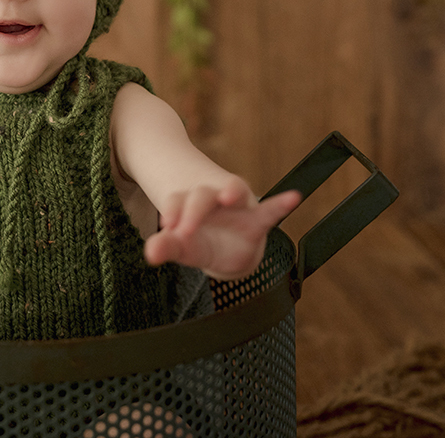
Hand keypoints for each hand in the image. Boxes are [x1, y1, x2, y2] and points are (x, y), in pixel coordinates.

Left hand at [144, 186, 301, 279]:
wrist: (225, 251)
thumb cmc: (198, 244)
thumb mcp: (181, 248)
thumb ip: (166, 247)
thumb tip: (150, 254)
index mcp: (187, 202)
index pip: (176, 199)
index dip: (171, 210)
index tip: (167, 226)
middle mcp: (212, 198)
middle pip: (202, 194)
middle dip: (193, 210)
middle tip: (184, 230)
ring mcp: (236, 206)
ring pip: (234, 190)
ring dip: (231, 190)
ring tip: (229, 195)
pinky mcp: (257, 219)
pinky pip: (270, 210)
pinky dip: (281, 204)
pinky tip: (294, 197)